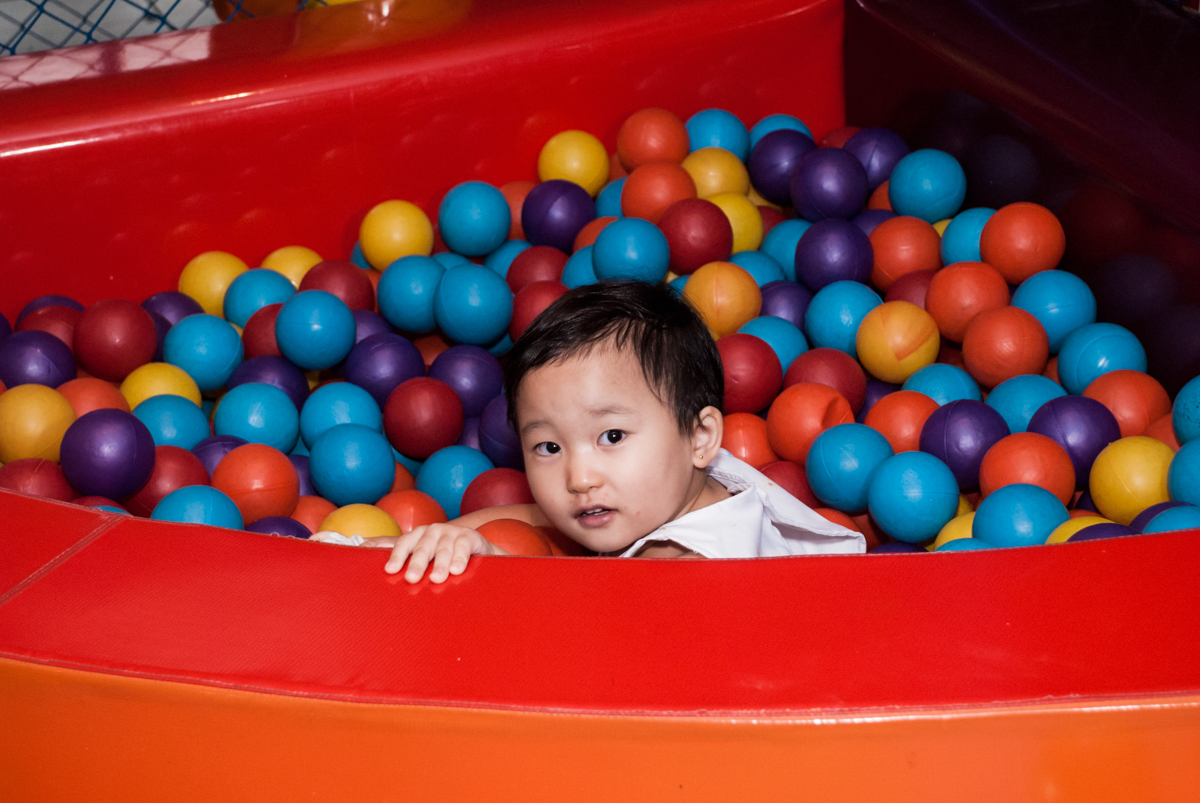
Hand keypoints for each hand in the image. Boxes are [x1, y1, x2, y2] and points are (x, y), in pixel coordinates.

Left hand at [383, 523, 502, 582]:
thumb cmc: (443, 554)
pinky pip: (463, 548)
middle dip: (417, 564)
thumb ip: (398, 552)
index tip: (390, 570)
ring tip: (436, 578)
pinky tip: (456, 570)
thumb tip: (364, 544)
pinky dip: (460, 559)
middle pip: (423, 548)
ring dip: (440, 564)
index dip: (397, 556)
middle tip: (412, 579)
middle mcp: (434, 531)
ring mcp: (452, 533)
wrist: (476, 550)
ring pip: (443, 549)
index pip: (405, 543)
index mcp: (419, 535)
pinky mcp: (470, 537)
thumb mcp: (422, 553)